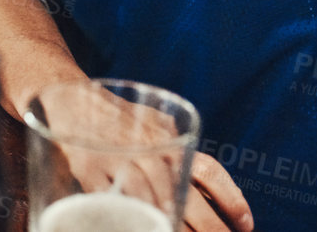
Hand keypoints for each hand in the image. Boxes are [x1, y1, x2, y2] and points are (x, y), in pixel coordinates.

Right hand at [36, 82, 254, 231]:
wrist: (70, 98)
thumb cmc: (117, 116)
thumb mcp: (153, 121)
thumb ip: (175, 139)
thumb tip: (200, 166)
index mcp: (170, 140)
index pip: (209, 171)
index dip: (231, 200)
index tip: (246, 225)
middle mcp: (150, 150)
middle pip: (186, 197)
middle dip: (208, 227)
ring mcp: (119, 162)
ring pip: (152, 206)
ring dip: (168, 227)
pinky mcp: (90, 172)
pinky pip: (115, 205)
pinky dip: (130, 222)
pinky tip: (141, 229)